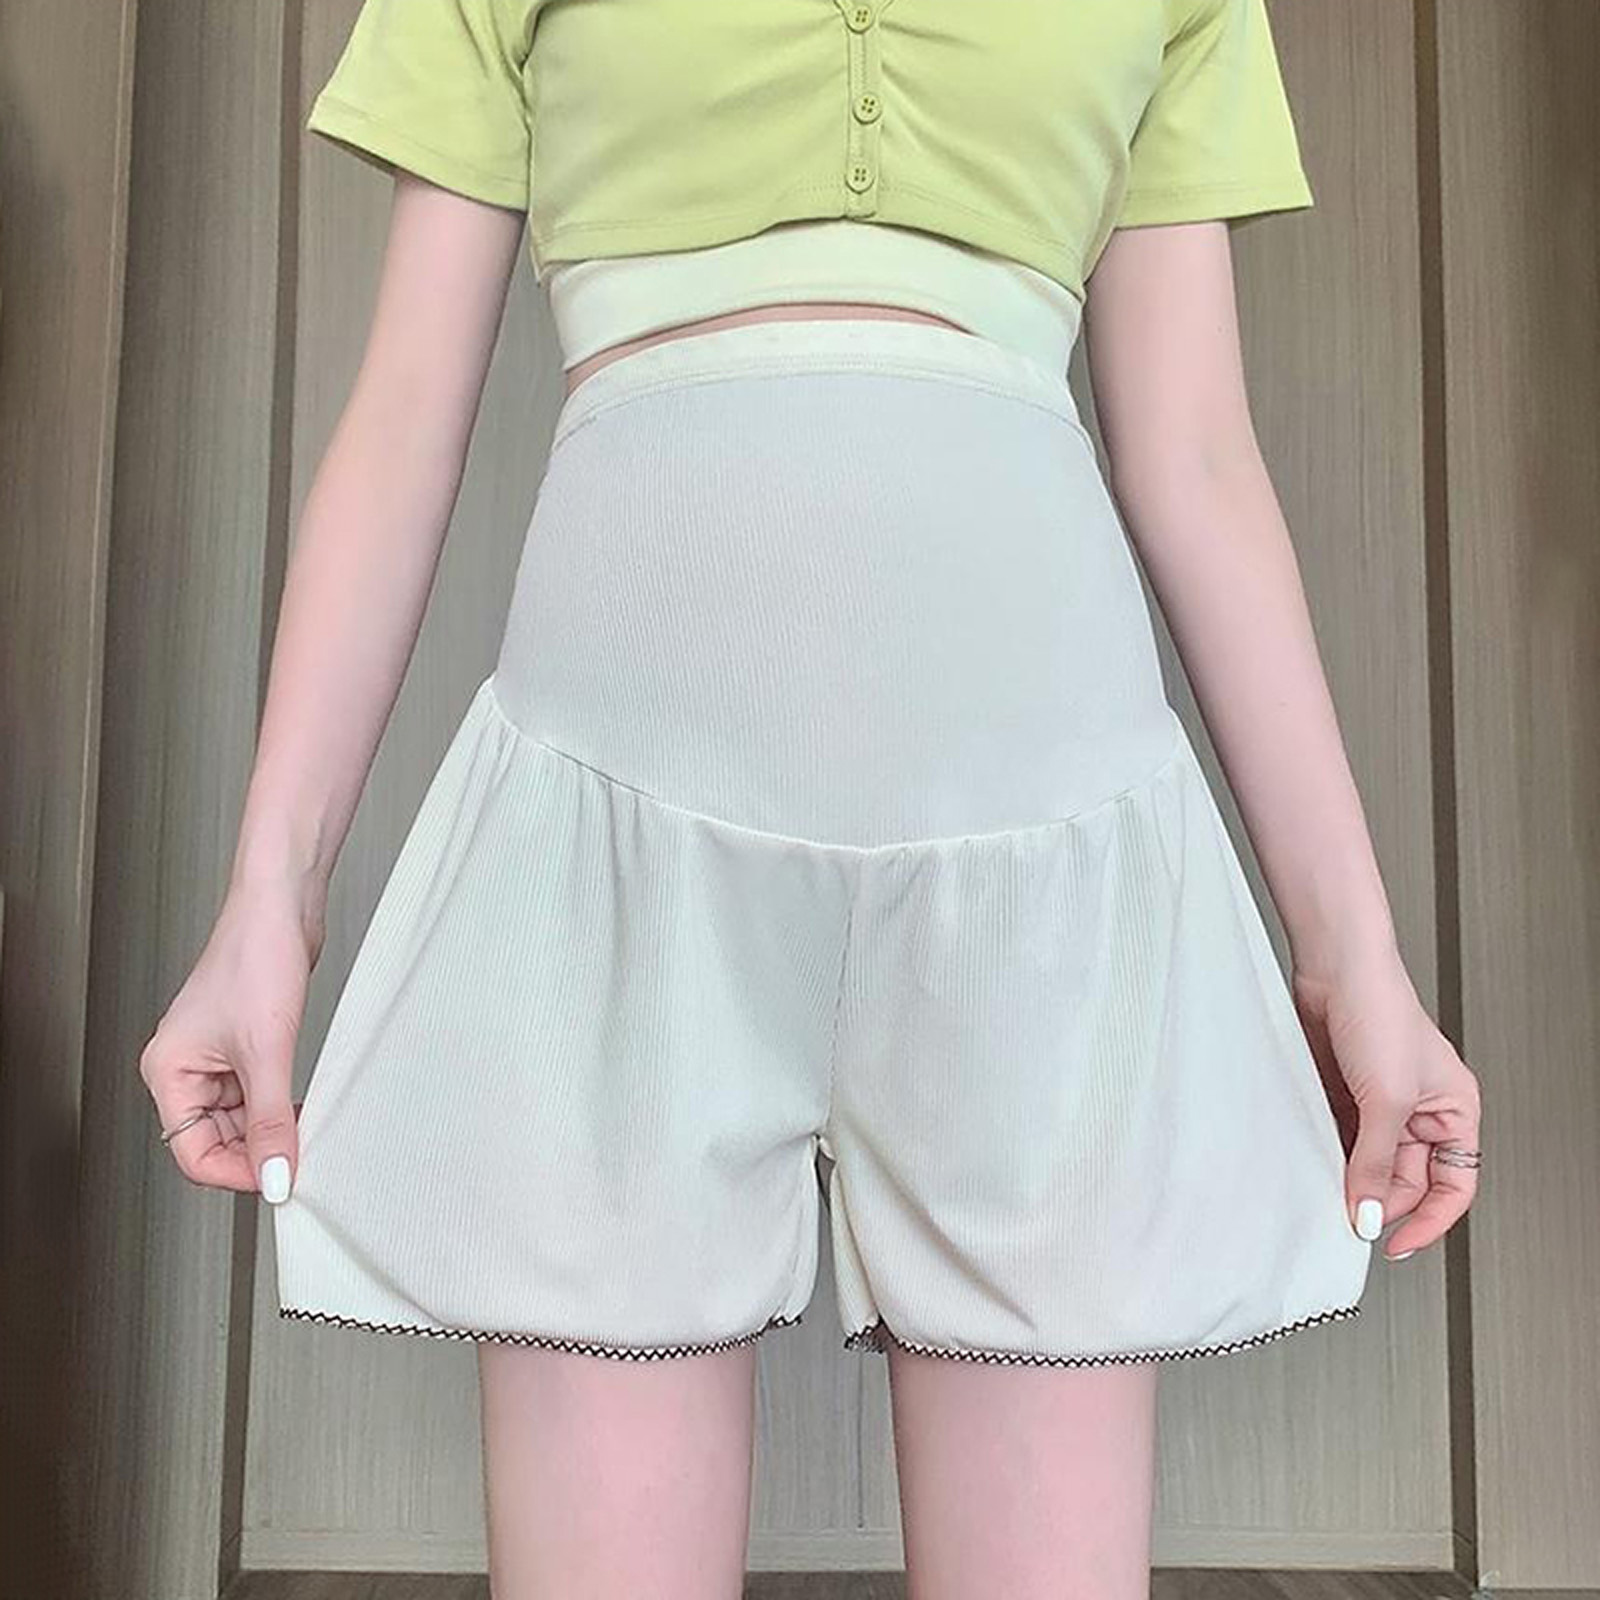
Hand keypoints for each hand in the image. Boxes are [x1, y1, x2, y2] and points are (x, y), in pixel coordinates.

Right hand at [139, 884, 315, 1202]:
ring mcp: (214, 1058)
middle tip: (298, 1158)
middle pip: (213, 1142)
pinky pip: (256, 1096)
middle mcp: (184, 1067)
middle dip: (255, 1153)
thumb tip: (275, 1175)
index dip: (236, 1172)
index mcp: (167, 1071)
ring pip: (238, 1122)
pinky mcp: (244, 1046)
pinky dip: (278, 1108)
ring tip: (305, 1128)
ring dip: (270, 1131)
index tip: (279, 1178)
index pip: (191, 1153)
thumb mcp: (268, 1052)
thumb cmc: (256, 954)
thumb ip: (270, 1121)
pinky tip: (303, 1107)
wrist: (282, 906)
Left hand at [1291, 954, 1481, 1260]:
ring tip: (1326, 1192)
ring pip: (1370, 1163)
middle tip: (1347, 1218)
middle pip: (1407, 1180)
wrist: (1335, 968)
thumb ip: (1376, 1162)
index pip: (1454, 1186)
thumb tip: (1367, 1215)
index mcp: (1455, 1111)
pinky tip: (1313, 1166)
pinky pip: (1341, 1141)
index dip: (1428, 1220)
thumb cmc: (1380, 1012)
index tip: (1393, 1245)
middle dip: (1379, 1201)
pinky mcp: (1344, 1094)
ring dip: (1350, 1181)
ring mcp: (1380, 1103)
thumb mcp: (1386, 1099)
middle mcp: (1421, 1110)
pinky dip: (1329, 1157)